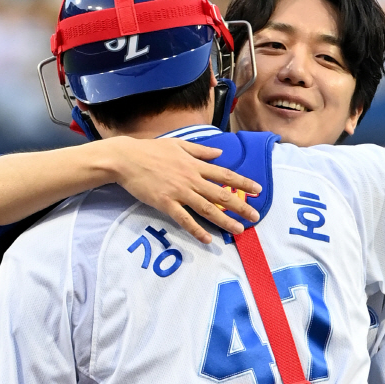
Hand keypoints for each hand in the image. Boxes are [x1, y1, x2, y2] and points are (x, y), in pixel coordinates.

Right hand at [94, 137, 261, 242]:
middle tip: (255, 216)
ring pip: (207, 209)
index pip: (224, 175)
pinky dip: (197, 230)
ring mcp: (179, 192)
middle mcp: (191, 179)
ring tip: (238, 230)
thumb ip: (200, 151)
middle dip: (240, 206)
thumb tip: (219, 153)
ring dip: (224, 220)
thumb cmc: (150, 150)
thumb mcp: (178, 144)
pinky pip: (184, 219)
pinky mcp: (165, 203)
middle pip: (221, 194)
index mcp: (195, 164)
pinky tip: (208, 239)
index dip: (243, 182)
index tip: (257, 190)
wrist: (126, 158)